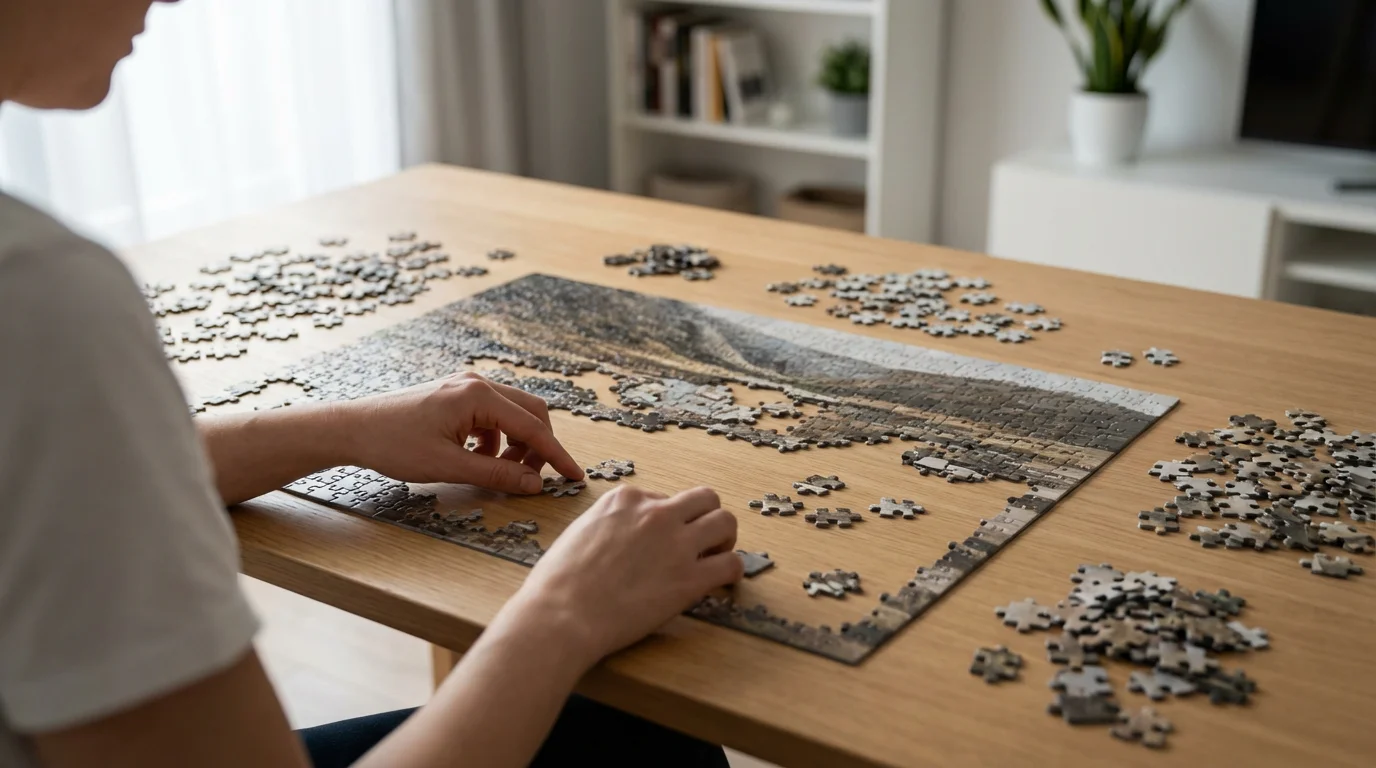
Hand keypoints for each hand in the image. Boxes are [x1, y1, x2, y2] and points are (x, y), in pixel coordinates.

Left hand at [339, 371, 582, 493]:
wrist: (353, 428)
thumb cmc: (393, 444)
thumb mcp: (449, 466)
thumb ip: (497, 474)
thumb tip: (535, 484)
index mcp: (478, 395)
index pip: (533, 427)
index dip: (556, 455)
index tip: (575, 476)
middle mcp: (477, 383)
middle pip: (531, 412)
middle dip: (538, 447)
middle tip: (531, 478)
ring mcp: (466, 386)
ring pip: (513, 414)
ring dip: (517, 444)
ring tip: (500, 470)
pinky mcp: (456, 395)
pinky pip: (492, 416)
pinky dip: (496, 439)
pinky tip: (478, 458)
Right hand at [496, 485, 743, 667]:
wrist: (562, 614)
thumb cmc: (559, 582)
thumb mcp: (581, 531)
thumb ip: (610, 524)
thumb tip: (625, 536)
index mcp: (626, 499)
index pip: (663, 498)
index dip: (665, 521)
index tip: (660, 541)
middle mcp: (656, 513)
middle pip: (704, 499)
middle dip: (705, 517)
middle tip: (700, 541)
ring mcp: (676, 544)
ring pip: (726, 522)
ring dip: (725, 539)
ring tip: (715, 557)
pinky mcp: (690, 579)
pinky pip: (731, 564)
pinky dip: (731, 572)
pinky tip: (720, 583)